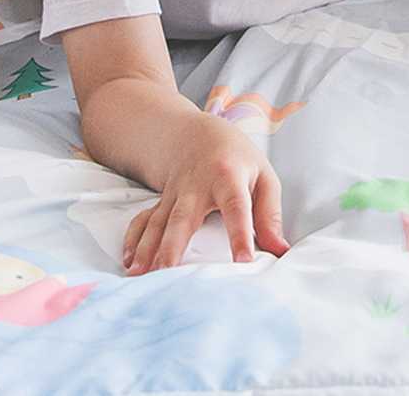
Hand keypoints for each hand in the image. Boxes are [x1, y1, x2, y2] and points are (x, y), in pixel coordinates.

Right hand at [123, 111, 289, 273]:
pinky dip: (134, 239)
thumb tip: (280, 250)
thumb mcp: (263, 176)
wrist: (197, 133)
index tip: (244, 262)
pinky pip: (144, 220)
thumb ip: (270, 214)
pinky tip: (129, 261)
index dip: (240, 235)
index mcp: (229, 178)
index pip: (237, 209)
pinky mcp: (160, 203)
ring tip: (140, 275)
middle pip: (184, 217)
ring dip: (148, 248)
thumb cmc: (237, 158)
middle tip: (167, 274)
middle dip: (174, 246)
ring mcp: (174, 195)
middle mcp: (197, 187)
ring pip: (158, 222)